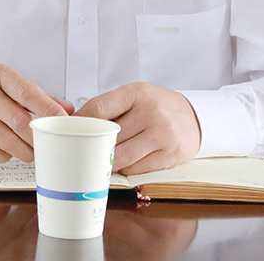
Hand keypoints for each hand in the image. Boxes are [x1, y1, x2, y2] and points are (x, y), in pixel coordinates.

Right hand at [0, 64, 73, 161]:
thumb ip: (38, 97)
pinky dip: (5, 155)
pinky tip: (7, 150)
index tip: (62, 120)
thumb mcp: (8, 87)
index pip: (27, 92)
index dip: (47, 108)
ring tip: (30, 152)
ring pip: (6, 140)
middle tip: (47, 145)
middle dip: (36, 137)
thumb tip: (66, 109)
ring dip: (23, 150)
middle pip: (18, 120)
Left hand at [75, 83, 200, 173]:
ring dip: (107, 161)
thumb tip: (77, 123)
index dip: (81, 122)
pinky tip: (122, 164)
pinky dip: (125, 169)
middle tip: (80, 150)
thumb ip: (110, 107)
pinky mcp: (170, 155)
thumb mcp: (136, 96)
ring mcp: (162, 135)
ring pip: (121, 157)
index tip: (70, 131)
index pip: (99, 108)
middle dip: (92, 146)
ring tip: (100, 160)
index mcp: (137, 93)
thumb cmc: (157, 106)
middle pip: (109, 136)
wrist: (193, 117)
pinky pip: (137, 169)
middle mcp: (151, 112)